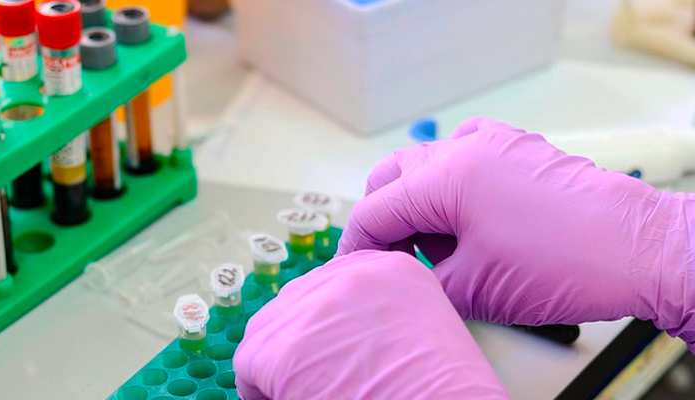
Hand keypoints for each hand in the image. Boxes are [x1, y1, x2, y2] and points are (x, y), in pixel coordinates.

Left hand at [234, 250, 507, 399]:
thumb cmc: (445, 395)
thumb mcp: (424, 329)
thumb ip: (376, 315)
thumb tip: (325, 335)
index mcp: (391, 267)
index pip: (331, 286)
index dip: (325, 329)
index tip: (332, 359)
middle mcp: (350, 274)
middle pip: (294, 304)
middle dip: (298, 345)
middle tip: (319, 383)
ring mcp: (314, 307)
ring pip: (267, 333)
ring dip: (278, 367)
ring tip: (309, 393)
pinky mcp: (285, 348)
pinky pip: (249, 367)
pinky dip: (261, 392)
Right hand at [337, 117, 694, 352]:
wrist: (641, 252)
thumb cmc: (568, 265)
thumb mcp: (475, 288)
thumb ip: (422, 280)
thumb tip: (403, 279)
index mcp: (444, 177)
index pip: (374, 210)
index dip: (357, 247)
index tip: (355, 271)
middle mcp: (465, 149)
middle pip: (394, 179)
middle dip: (385, 220)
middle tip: (394, 261)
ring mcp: (496, 144)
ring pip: (428, 166)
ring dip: (420, 204)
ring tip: (442, 251)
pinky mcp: (522, 150)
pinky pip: (467, 157)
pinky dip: (454, 186)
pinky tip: (471, 219)